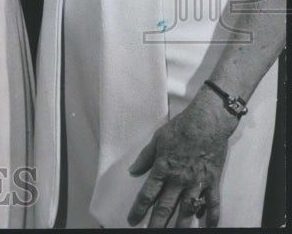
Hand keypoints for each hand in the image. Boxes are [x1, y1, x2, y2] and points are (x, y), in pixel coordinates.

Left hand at [127, 90, 237, 226]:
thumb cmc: (180, 128)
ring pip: (188, 210)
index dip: (139, 209)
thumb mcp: (157, 139)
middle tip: (150, 233)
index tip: (133, 219)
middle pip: (166, 206)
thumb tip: (133, 171)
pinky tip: (208, 227)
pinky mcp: (213, 181)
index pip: (148, 194)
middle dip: (157, 223)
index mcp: (163, 168)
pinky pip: (213, 204)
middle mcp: (179, 179)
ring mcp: (197, 182)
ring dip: (181, 224)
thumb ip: (145, 157)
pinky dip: (212, 217)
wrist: (206, 122)